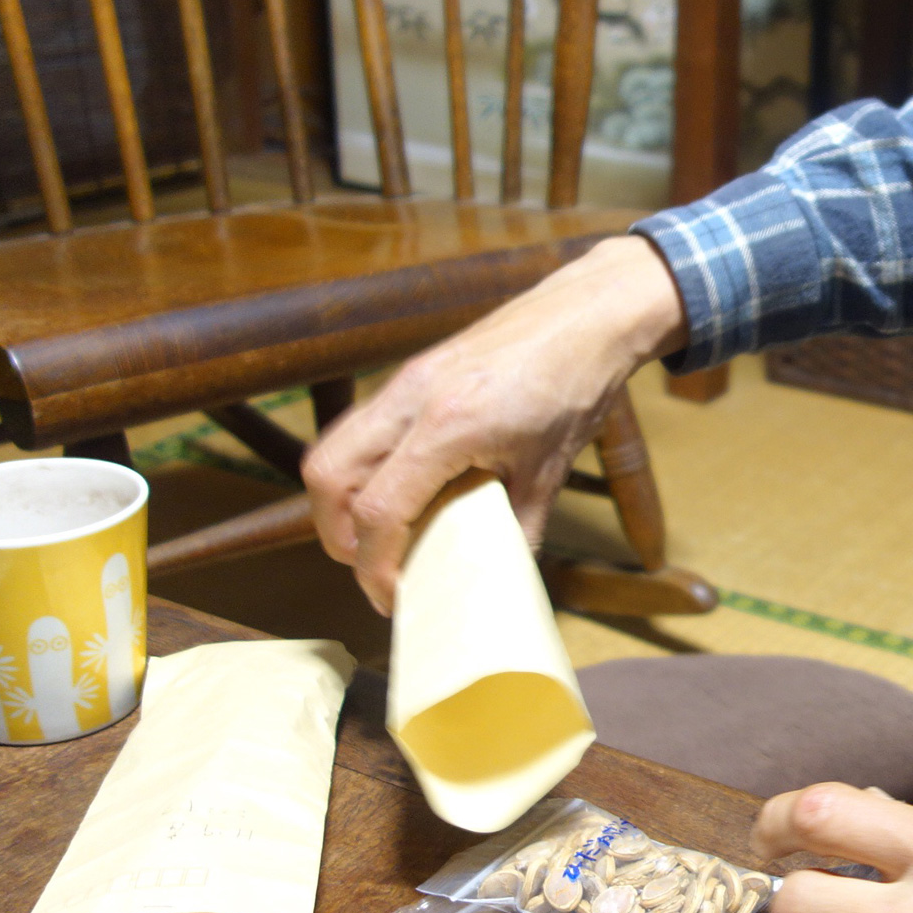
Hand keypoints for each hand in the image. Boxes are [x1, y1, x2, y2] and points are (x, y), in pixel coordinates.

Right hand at [302, 235, 688, 612]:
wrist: (586, 317)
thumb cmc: (574, 385)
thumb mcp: (550, 471)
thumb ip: (516, 528)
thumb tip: (497, 576)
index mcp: (448, 425)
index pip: (378, 510)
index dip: (375, 565)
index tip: (392, 595)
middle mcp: (411, 398)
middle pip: (326, 478)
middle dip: (338, 535)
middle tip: (376, 567)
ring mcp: (404, 381)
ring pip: (331, 450)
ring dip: (340, 502)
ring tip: (380, 536)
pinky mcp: (409, 374)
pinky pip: (359, 428)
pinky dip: (361, 468)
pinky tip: (400, 490)